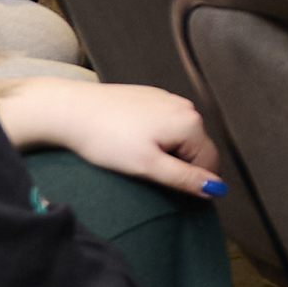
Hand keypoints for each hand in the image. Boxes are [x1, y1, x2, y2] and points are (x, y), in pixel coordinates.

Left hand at [0, 77, 229, 196]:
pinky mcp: (151, 96)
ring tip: (134, 156)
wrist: (71, 110)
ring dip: (166, 152)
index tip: (167, 190)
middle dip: (178, 165)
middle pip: (196, 149)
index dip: (193, 183)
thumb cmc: (105, 138)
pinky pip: (165, 124)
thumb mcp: (147, 166)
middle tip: (145, 172)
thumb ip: (185, 178)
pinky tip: (129, 141)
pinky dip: (155, 137)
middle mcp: (184, 106)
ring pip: (180, 137)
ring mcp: (168, 98)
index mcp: (189, 123)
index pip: (210, 164)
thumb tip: (216, 189)